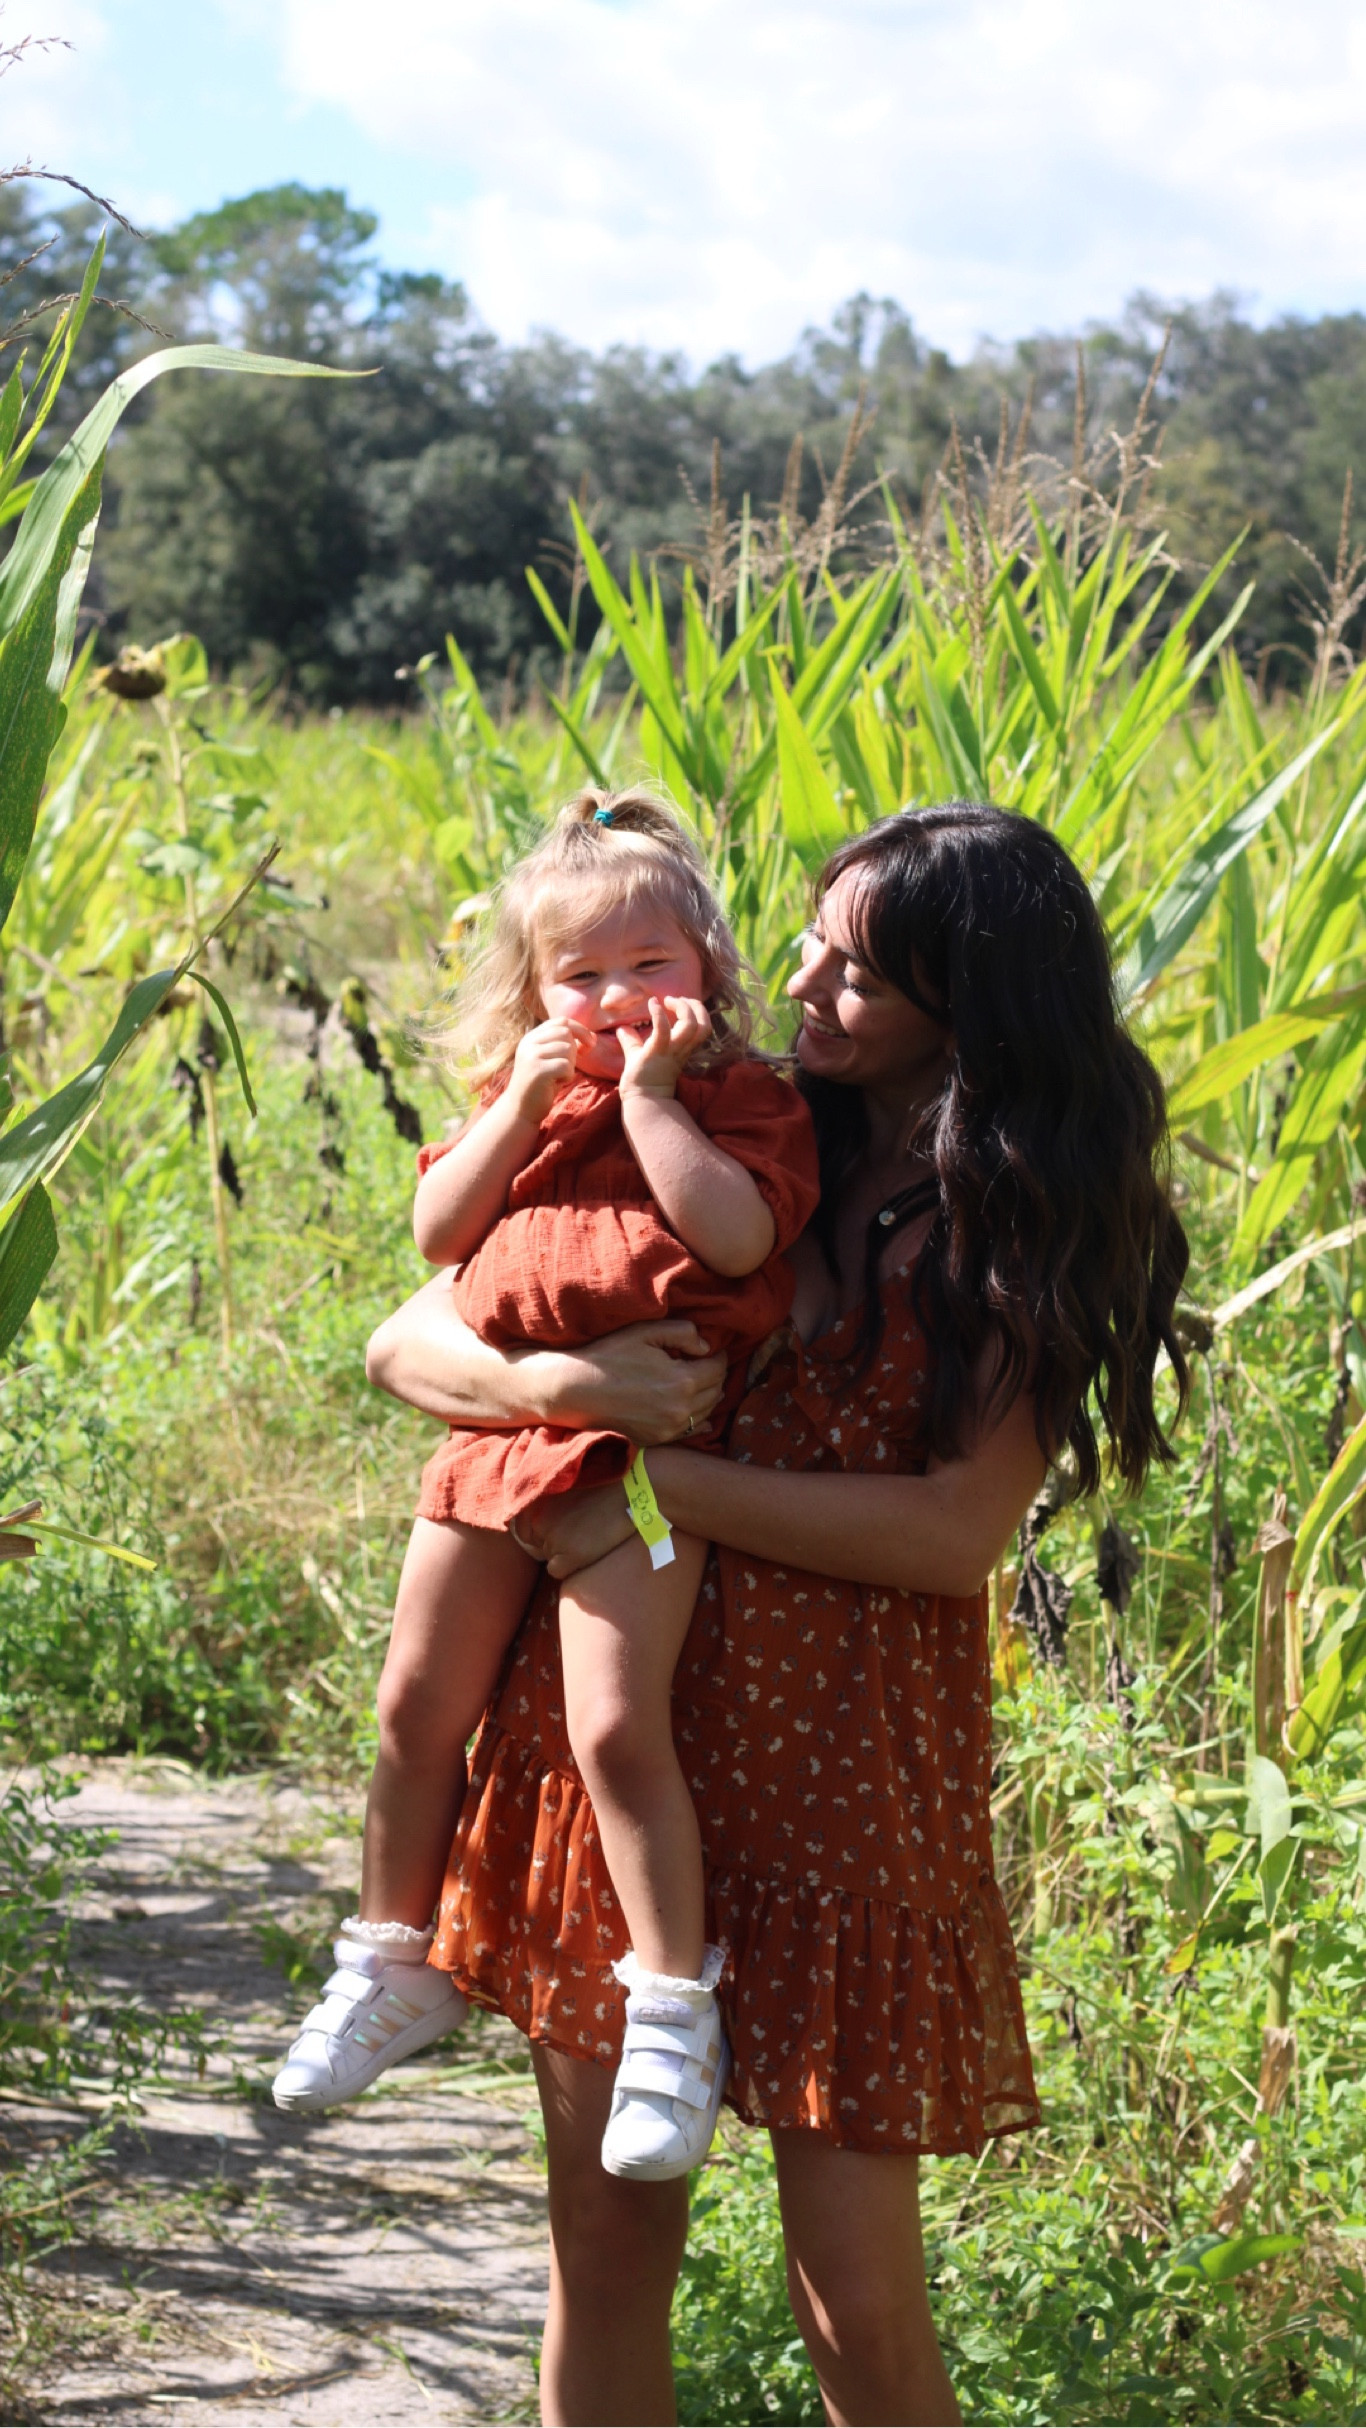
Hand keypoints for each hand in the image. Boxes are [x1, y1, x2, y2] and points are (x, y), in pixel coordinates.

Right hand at [507, 1018, 590, 1123]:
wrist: (522, 1109)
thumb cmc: (542, 1084)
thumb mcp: (552, 1060)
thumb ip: (567, 1046)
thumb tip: (593, 1037)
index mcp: (531, 1037)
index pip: (561, 1021)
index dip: (580, 1029)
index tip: (590, 1043)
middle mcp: (529, 1043)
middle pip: (565, 1033)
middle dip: (575, 1050)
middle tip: (567, 1067)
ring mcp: (531, 1055)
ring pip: (567, 1049)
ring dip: (571, 1065)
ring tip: (560, 1076)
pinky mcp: (537, 1070)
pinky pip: (566, 1065)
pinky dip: (568, 1075)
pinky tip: (558, 1083)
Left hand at [515, 1482, 636, 1578]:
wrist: (629, 1492)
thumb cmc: (604, 1487)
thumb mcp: (565, 1487)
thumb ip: (547, 1502)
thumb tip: (537, 1523)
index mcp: (534, 1502)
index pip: (521, 1528)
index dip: (540, 1530)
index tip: (558, 1527)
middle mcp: (538, 1522)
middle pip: (535, 1544)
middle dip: (550, 1542)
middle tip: (576, 1533)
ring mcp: (551, 1540)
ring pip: (547, 1556)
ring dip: (560, 1553)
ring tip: (585, 1538)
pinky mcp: (566, 1556)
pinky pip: (556, 1570)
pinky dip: (568, 1566)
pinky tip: (586, 1551)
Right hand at [570, 1317, 726, 1442]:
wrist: (575, 1390)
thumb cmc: (609, 1355)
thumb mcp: (646, 1331)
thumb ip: (683, 1333)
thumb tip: (706, 1347)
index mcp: (682, 1380)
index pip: (717, 1368)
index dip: (719, 1356)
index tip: (714, 1350)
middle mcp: (681, 1409)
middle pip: (716, 1391)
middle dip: (715, 1375)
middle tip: (708, 1364)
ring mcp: (669, 1428)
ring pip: (706, 1412)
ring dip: (709, 1396)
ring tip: (702, 1383)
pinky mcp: (658, 1439)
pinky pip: (690, 1430)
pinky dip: (698, 1419)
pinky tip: (698, 1412)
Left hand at [617, 996, 711, 1099]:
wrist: (641, 1101)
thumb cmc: (642, 1081)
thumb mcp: (639, 1055)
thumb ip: (632, 1041)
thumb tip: (621, 1028)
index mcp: (682, 1048)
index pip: (704, 1026)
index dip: (697, 1011)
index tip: (679, 1004)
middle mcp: (681, 1048)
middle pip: (704, 1024)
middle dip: (695, 1006)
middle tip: (675, 1000)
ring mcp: (670, 1050)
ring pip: (691, 1025)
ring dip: (682, 1008)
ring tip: (667, 1001)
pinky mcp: (656, 1052)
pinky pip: (663, 1030)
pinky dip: (659, 1014)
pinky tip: (652, 1003)